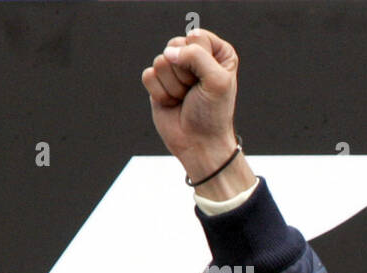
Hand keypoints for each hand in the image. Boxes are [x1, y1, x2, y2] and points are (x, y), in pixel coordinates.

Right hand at [141, 29, 253, 196]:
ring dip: (173, 86)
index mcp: (218, 53)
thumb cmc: (213, 114)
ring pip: (161, 61)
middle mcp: (196, 57)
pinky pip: (148, 75)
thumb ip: (196, 56)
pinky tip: (172, 103)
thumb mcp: (217, 81)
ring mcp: (176, 69)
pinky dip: (160, 93)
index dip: (198, 58)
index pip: (197, 36)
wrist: (199, 143)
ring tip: (185, 98)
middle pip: (175, 46)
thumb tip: (167, 53)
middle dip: (184, 73)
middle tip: (195, 90)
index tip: (208, 79)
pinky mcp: (158, 81)